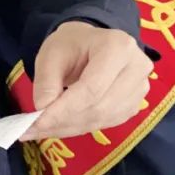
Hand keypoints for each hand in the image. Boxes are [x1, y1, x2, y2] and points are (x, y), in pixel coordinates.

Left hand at [24, 22, 152, 140]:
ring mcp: (140, 88)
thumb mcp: (51, 54)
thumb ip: (46, 82)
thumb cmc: (71, 45)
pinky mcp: (135, 104)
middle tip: (34, 129)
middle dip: (65, 122)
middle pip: (100, 106)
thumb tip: (43, 110)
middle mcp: (137, 67)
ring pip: (103, 118)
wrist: (90, 44)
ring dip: (71, 128)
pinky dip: (80, 127)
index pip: (91, 88)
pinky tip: (60, 127)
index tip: (38, 123)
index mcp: (118, 47)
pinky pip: (107, 122)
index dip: (64, 110)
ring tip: (42, 129)